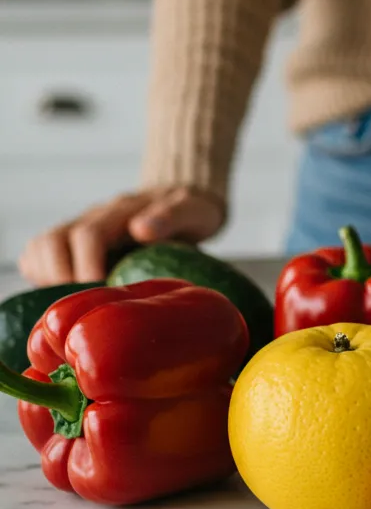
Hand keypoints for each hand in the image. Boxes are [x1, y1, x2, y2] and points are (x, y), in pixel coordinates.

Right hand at [18, 187, 224, 285]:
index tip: (99, 291)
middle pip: (53, 241)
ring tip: (72, 301)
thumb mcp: (192, 210)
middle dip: (62, 276)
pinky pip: (39, 254)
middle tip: (85, 304)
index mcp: (121, 210)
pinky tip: (64, 293)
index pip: (88, 235)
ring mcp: (80, 227)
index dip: (86, 266)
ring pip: (41, 246)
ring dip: (46, 275)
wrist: (183, 204)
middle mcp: (93, 216)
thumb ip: (172, 215)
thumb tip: (141, 229)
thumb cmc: (191, 213)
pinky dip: (41, 274)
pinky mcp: (72, 242)